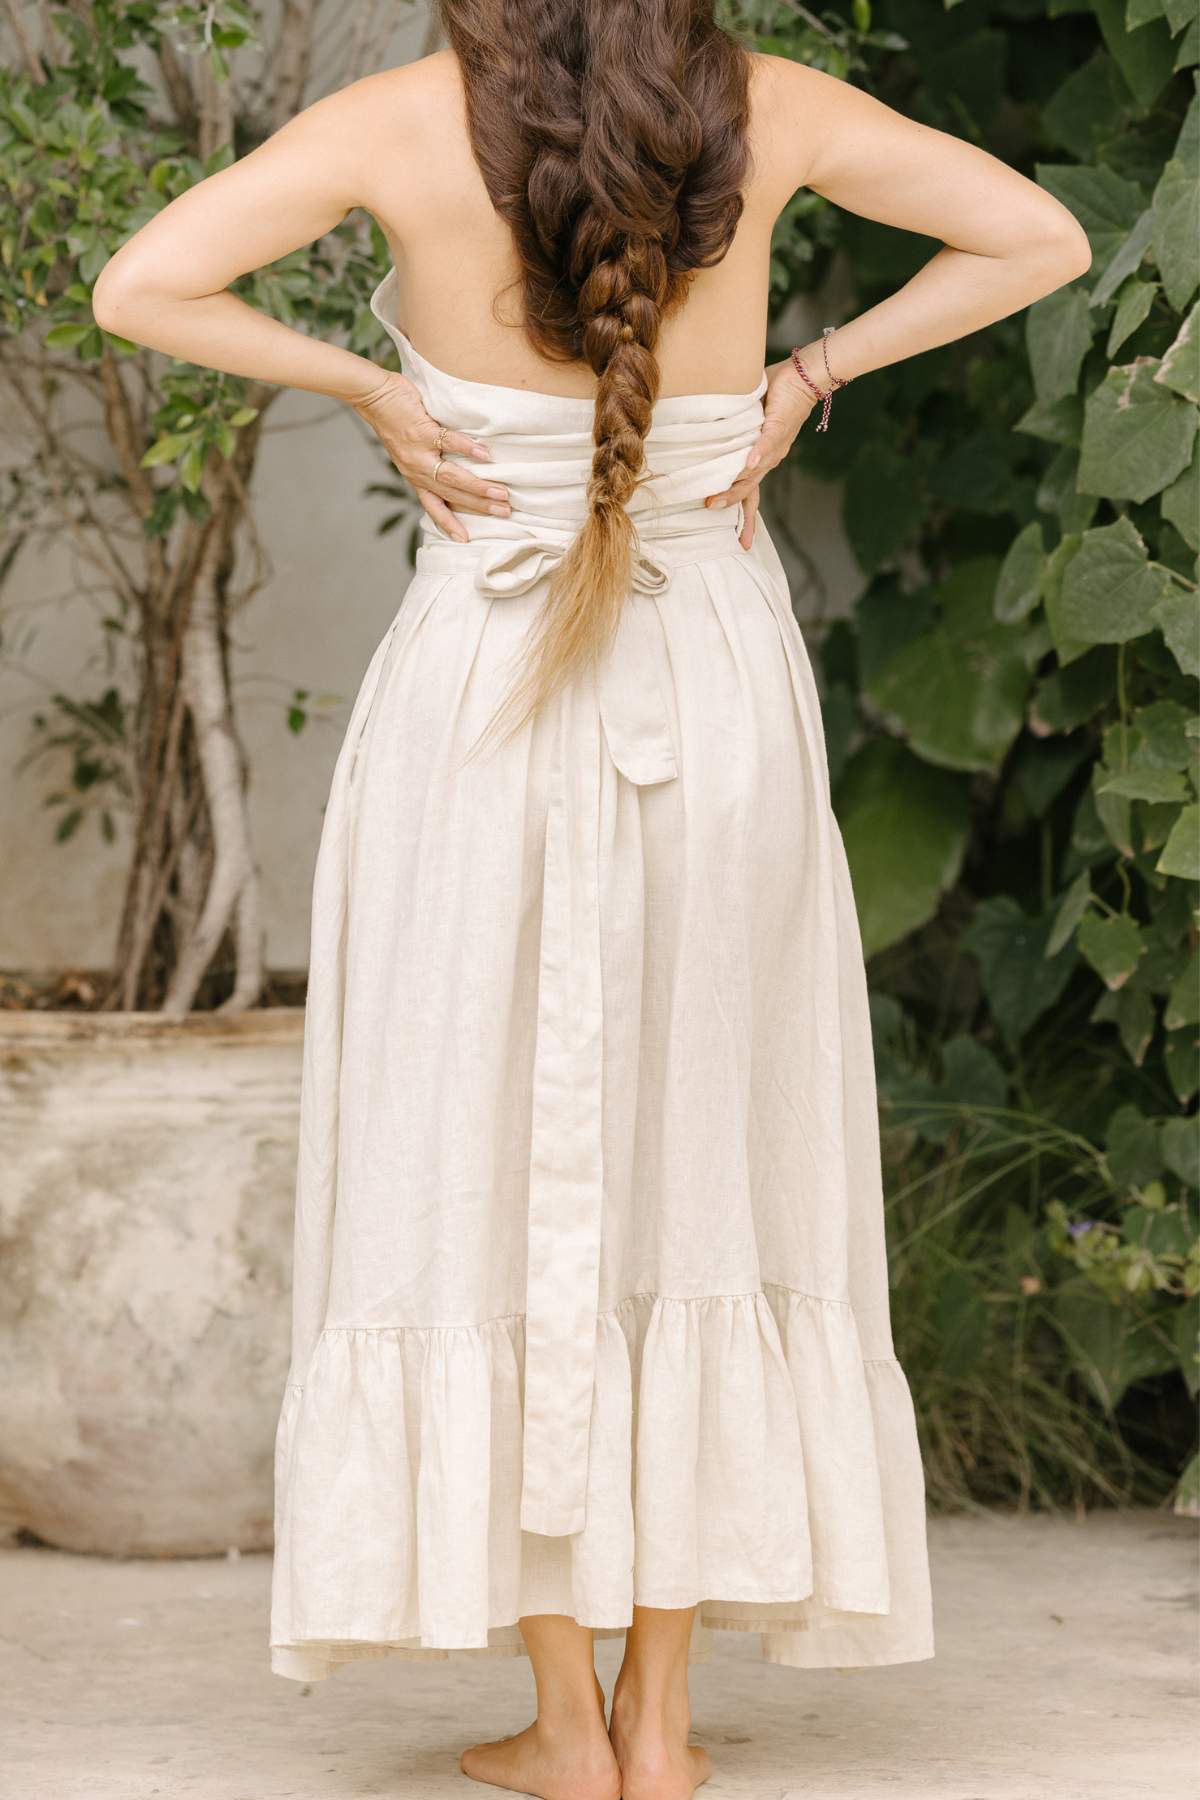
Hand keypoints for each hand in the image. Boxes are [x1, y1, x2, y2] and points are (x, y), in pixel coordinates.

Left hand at [350, 369, 510, 543]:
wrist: (374, 396)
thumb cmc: (395, 421)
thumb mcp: (408, 450)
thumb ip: (428, 461)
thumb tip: (454, 467)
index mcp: (414, 476)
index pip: (433, 506)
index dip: (448, 523)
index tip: (465, 539)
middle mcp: (416, 470)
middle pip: (451, 494)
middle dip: (479, 506)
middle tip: (504, 512)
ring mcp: (419, 452)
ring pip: (451, 476)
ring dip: (478, 487)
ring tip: (501, 494)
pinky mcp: (422, 432)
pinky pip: (449, 443)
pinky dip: (468, 449)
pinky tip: (486, 455)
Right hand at [704, 358, 819, 548]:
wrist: (804, 379)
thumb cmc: (778, 397)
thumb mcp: (752, 420)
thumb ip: (737, 432)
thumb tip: (712, 439)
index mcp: (763, 460)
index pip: (750, 493)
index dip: (745, 518)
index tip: (742, 543)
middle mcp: (769, 459)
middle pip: (748, 490)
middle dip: (730, 504)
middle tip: (710, 512)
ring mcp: (773, 446)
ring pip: (753, 473)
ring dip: (735, 487)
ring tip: (715, 498)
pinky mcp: (777, 428)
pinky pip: (765, 444)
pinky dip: (756, 455)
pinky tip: (747, 465)